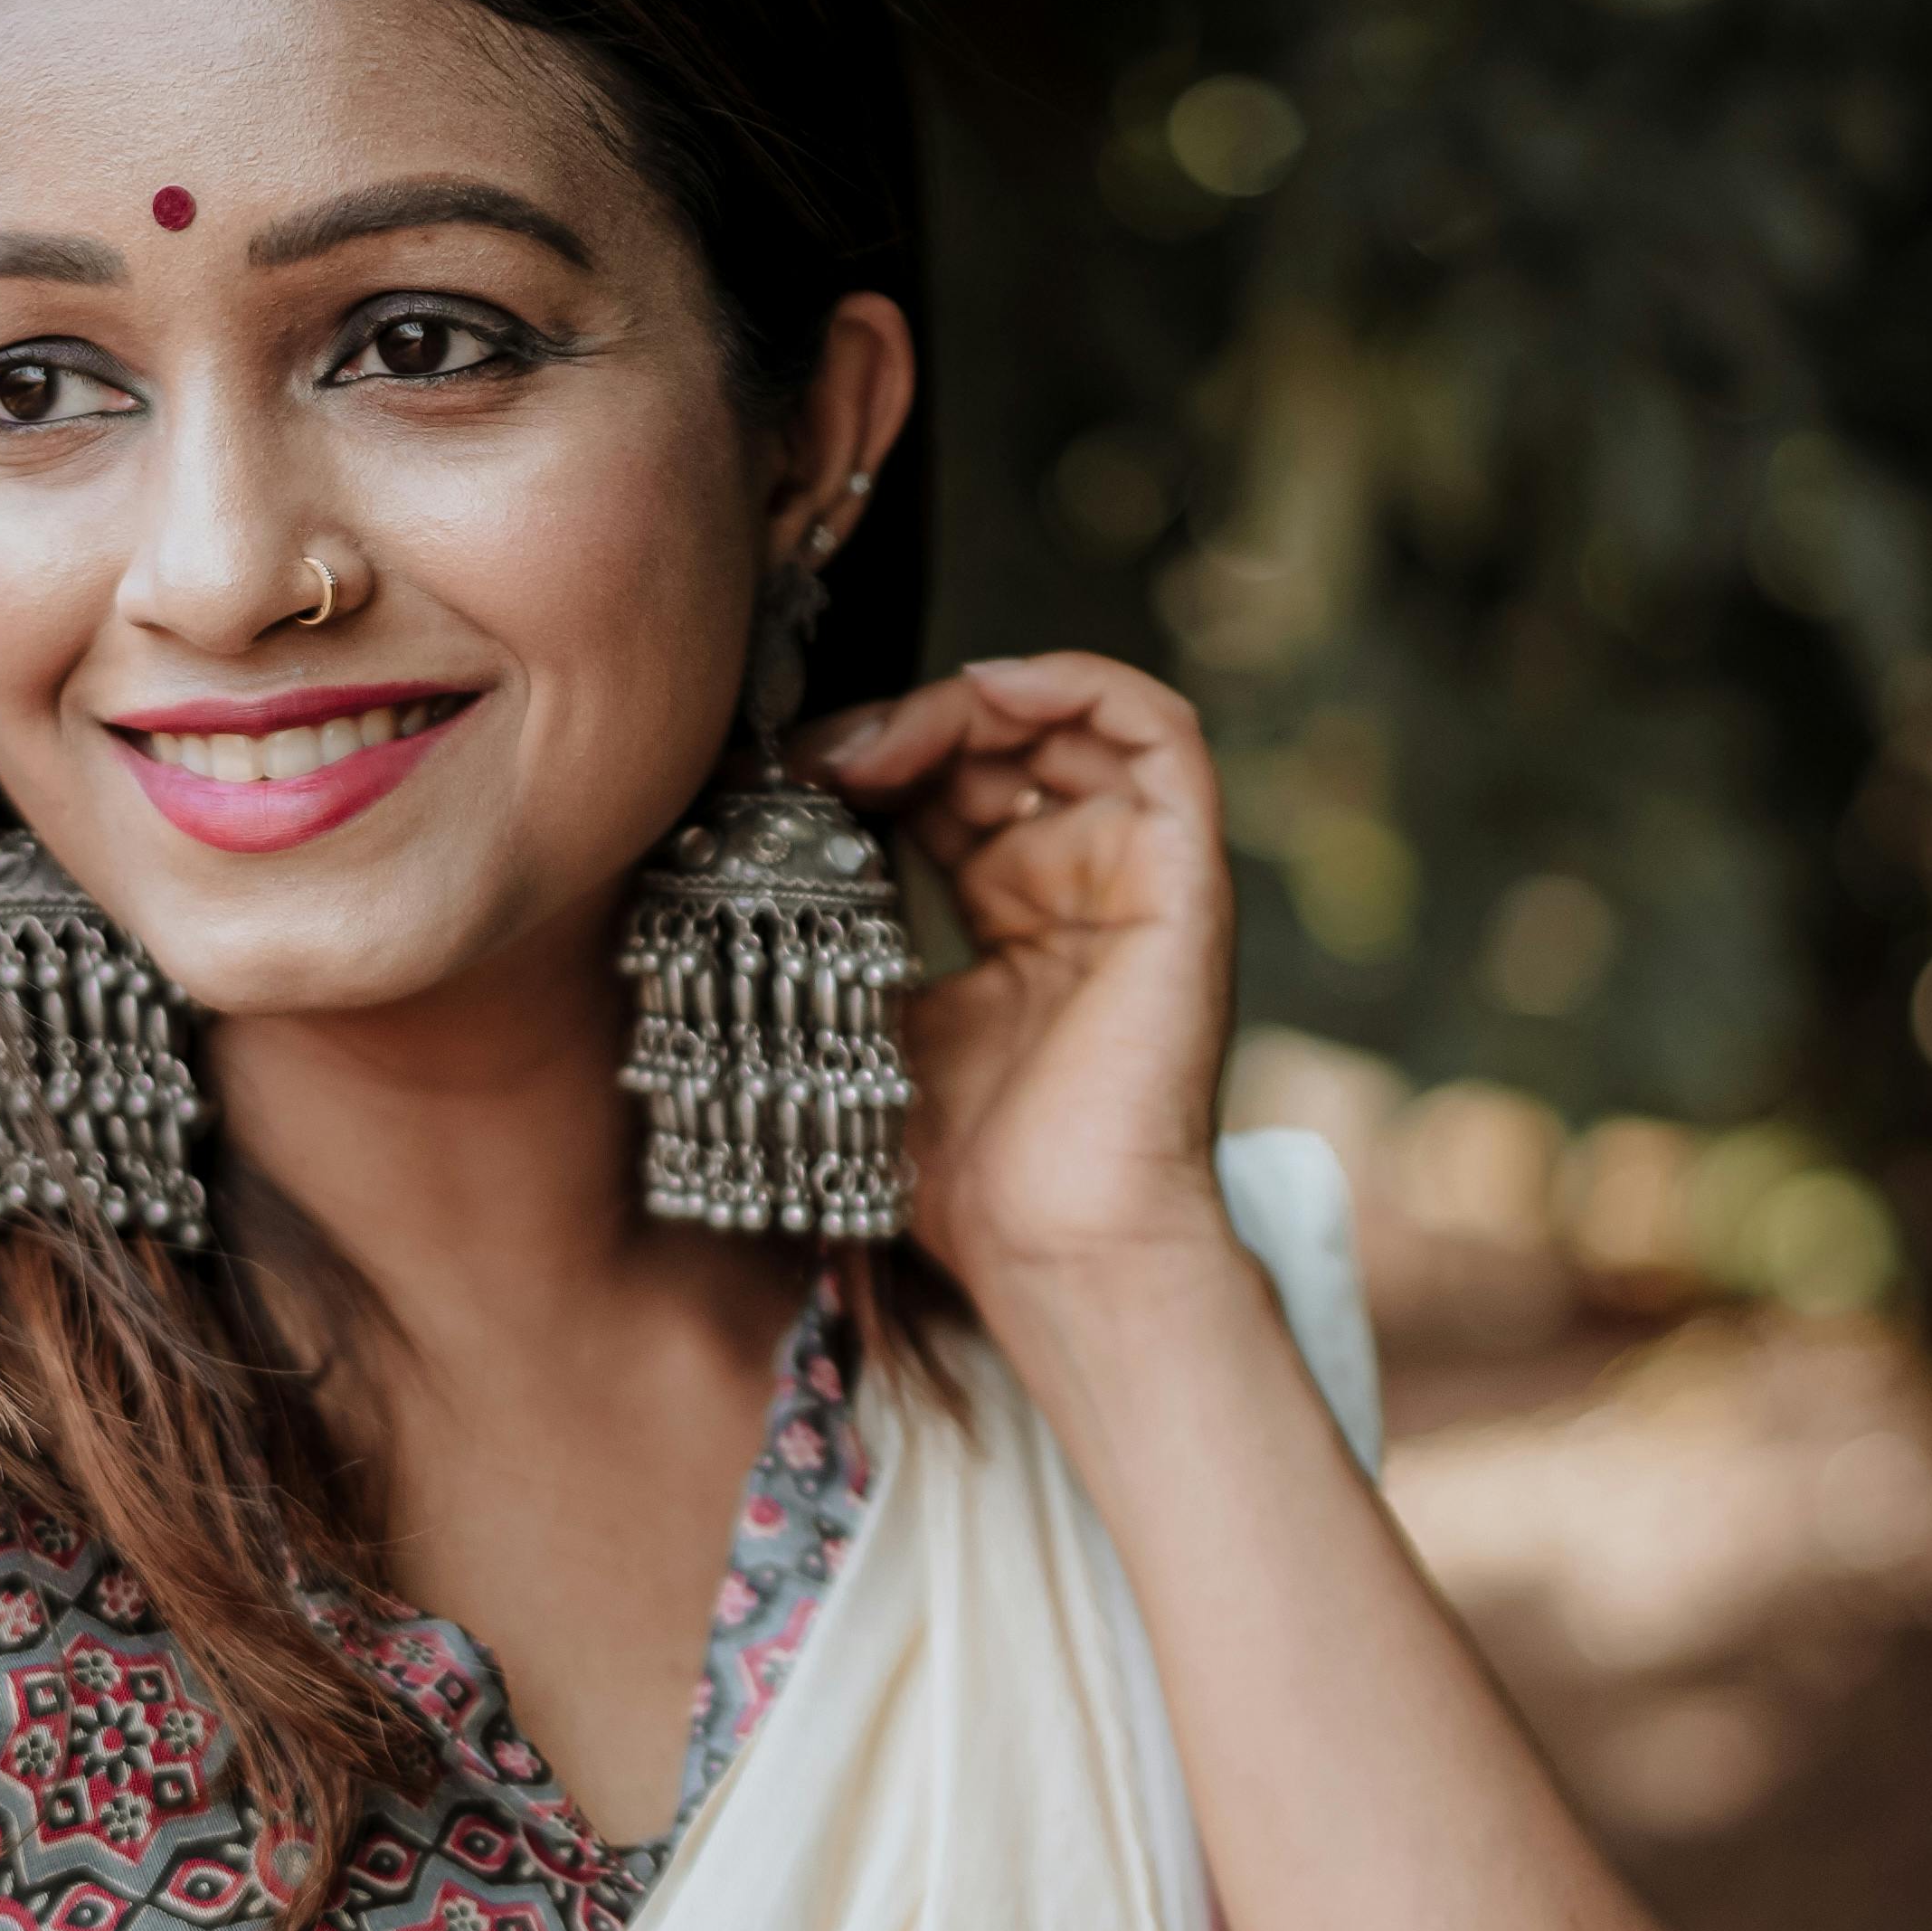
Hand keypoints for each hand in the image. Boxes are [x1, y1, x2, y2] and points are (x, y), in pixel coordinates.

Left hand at [804, 654, 1238, 1346]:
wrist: (1054, 1247)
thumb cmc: (967, 1171)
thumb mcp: (875, 1021)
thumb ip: (844, 928)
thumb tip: (745, 842)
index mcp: (1019, 916)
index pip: (951, 785)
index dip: (870, 758)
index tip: (784, 782)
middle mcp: (1084, 884)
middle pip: (1004, 741)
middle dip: (904, 725)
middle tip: (821, 759)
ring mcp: (1140, 875)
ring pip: (1074, 720)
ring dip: (972, 702)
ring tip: (886, 741)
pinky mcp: (1185, 876)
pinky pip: (1160, 731)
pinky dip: (1077, 683)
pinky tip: (986, 692)